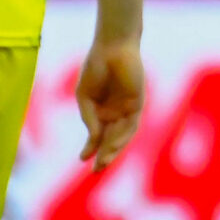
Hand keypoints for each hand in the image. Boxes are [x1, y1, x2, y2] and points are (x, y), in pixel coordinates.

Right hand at [76, 35, 145, 170]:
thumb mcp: (85, 97)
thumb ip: (89, 118)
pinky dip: (122, 136)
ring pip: (122, 135)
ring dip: (113, 150)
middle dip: (103, 155)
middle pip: (110, 139)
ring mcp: (127, 109)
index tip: (82, 159)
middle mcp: (115, 112)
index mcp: (102, 110)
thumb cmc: (95, 68)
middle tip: (95, 171)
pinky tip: (113, 145)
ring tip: (103, 164)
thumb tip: (93, 139)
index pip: (98, 134)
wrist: (110, 48)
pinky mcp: (137, 103)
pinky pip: (131, 124)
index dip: (91, 148)